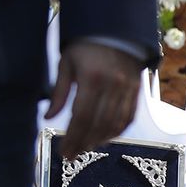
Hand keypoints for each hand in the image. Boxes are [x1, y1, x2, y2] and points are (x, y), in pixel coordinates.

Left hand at [47, 40, 143, 158]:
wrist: (116, 31)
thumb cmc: (86, 46)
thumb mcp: (67, 64)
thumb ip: (60, 93)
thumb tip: (48, 117)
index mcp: (92, 79)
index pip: (82, 117)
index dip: (73, 138)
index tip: (64, 151)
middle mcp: (113, 86)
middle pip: (98, 125)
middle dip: (83, 143)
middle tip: (72, 155)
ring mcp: (128, 90)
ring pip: (114, 125)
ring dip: (99, 141)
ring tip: (85, 148)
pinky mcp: (137, 91)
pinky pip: (128, 118)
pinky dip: (116, 132)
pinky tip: (104, 138)